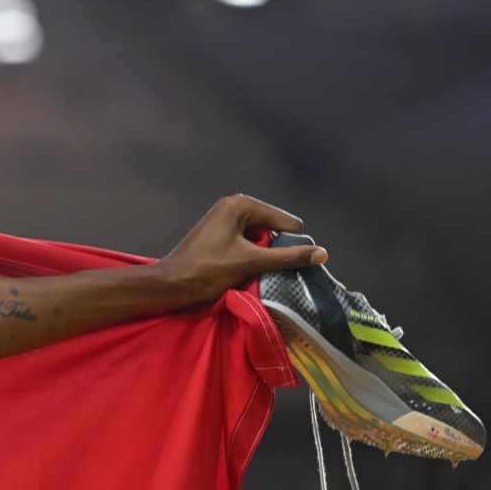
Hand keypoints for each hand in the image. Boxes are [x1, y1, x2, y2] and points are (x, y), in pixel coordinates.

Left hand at [157, 194, 327, 304]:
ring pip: (263, 238)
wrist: (169, 284)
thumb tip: (322, 253)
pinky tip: (241, 270)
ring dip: (263, 256)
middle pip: (275, 229)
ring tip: (248, 271)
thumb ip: (287, 257)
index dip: (290, 246)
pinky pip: (248, 242)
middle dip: (274, 250)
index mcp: (242, 205)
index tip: (279, 266)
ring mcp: (225, 218)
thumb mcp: (251, 263)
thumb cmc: (205, 272)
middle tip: (261, 270)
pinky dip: (251, 257)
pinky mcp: (220, 232)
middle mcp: (234, 205)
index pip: (287, 223)